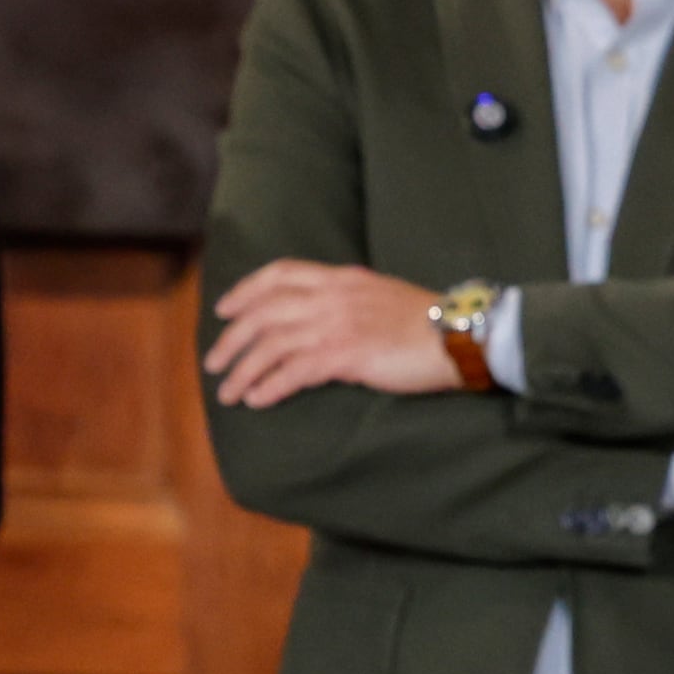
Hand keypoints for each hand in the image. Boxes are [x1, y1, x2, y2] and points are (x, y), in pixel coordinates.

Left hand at [209, 260, 457, 408]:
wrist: (459, 334)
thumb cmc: (427, 322)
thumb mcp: (382, 295)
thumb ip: (350, 299)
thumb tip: (326, 315)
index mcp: (341, 278)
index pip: (280, 274)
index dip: (246, 290)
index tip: (225, 309)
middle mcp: (332, 296)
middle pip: (264, 312)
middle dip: (232, 338)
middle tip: (214, 362)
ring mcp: (337, 324)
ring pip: (272, 344)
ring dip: (244, 369)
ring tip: (228, 391)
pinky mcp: (346, 355)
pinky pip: (294, 371)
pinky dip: (270, 386)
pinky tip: (257, 400)